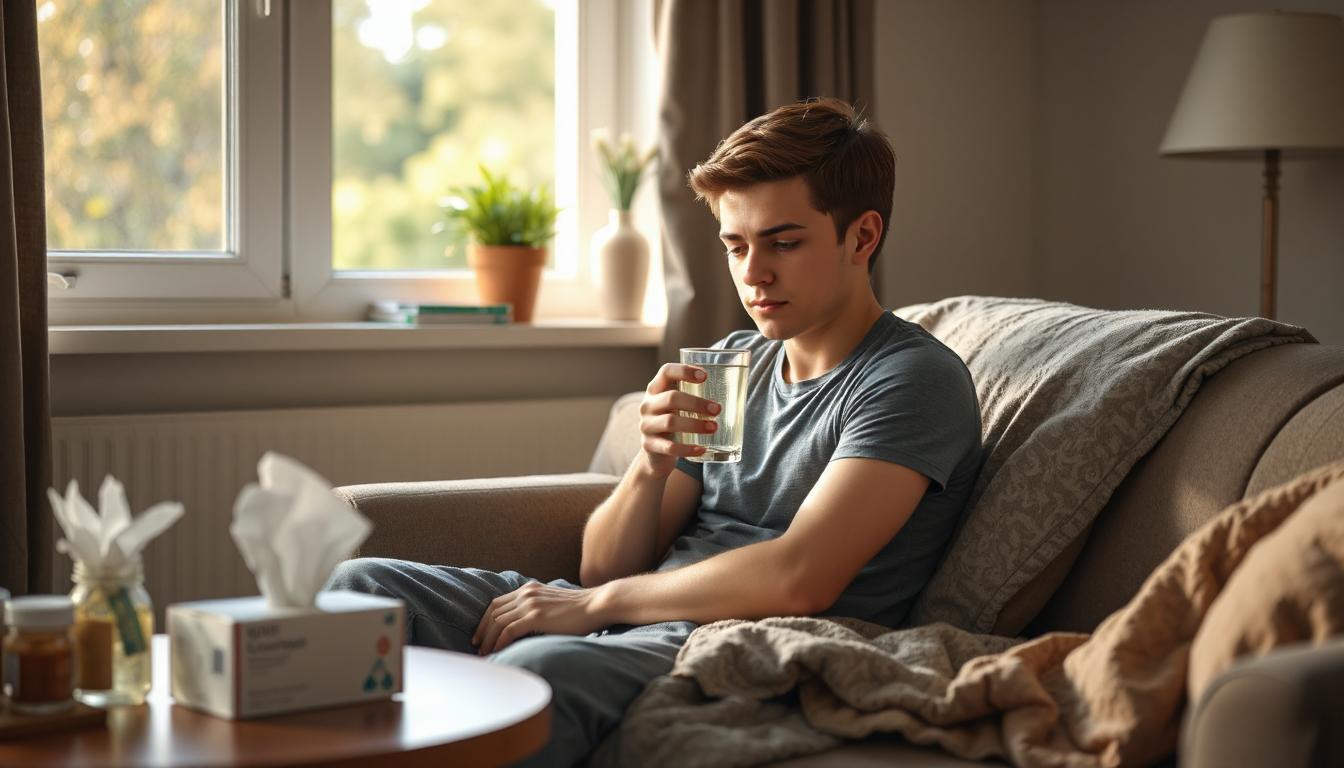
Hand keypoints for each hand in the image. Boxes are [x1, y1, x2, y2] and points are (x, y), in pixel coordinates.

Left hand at [472, 582, 608, 654]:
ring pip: (498, 622)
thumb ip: (538, 610)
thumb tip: (526, 628)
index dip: (486, 620)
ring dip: (488, 640)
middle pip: (493, 611)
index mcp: (529, 589)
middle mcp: (526, 593)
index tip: (481, 635)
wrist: (597, 604)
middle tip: (477, 646)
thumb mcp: (553, 605)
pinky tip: (497, 652)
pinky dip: (499, 642)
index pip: (497, 603)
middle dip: (482, 630)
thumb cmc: (580, 610)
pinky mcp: (536, 616)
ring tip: (485, 654)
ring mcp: (530, 603)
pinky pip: (509, 630)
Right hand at [638, 363, 720, 476]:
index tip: (705, 376)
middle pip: (671, 398)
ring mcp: (646, 426)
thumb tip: (736, 386)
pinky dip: (687, 449)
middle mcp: (648, 405)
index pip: (666, 372)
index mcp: (656, 389)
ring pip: (671, 422)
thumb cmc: (674, 422)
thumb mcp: (678, 406)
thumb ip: (694, 394)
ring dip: (695, 424)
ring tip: (714, 427)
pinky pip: (670, 447)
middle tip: (717, 409)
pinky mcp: (649, 446)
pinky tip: (702, 449)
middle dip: (697, 403)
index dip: (684, 371)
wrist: (655, 454)